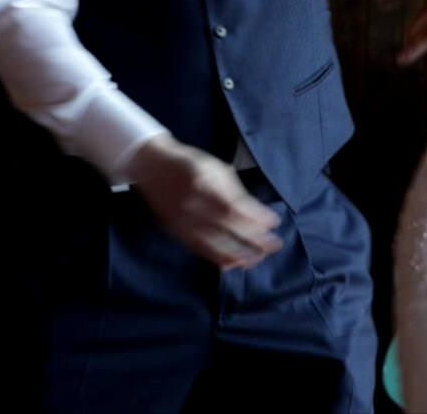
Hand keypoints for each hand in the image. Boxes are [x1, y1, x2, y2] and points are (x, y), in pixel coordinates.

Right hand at [125, 136, 283, 270]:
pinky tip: (235, 262)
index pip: (234, 206)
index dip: (255, 218)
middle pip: (227, 227)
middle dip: (254, 239)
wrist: (151, 166)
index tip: (274, 223)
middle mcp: (192, 204)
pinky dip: (219, 258)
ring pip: (215, 244)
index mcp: (203, 183)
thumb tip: (257, 213)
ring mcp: (183, 221)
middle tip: (274, 245)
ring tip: (259, 257)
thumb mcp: (214, 168)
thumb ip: (234, 190)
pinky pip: (201, 250)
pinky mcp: (177, 232)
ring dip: (240, 253)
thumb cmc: (188, 163)